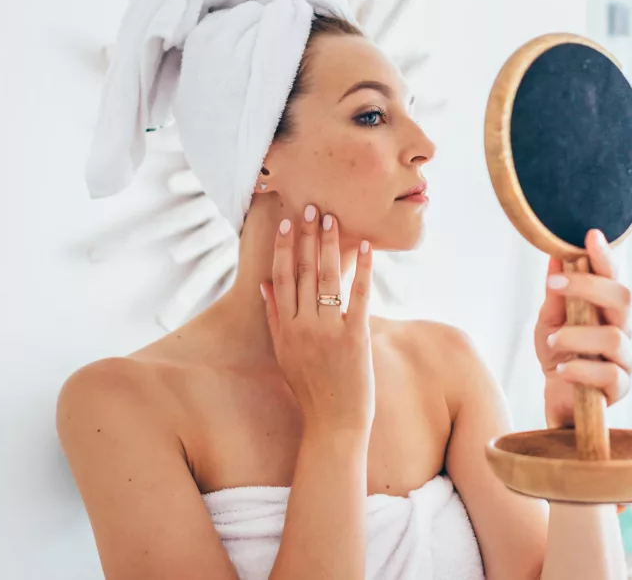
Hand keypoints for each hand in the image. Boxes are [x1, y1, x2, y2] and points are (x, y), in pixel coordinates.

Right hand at [260, 204, 374, 434]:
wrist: (333, 423)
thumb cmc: (310, 388)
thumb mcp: (283, 353)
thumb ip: (274, 317)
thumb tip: (264, 283)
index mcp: (284, 328)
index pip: (282, 277)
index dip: (285, 247)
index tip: (288, 222)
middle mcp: (303, 326)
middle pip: (304, 272)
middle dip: (308, 237)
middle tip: (313, 207)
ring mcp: (328, 331)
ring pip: (327, 278)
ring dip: (331, 245)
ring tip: (334, 219)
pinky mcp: (355, 337)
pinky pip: (359, 295)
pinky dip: (363, 270)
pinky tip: (366, 248)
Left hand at [534, 228, 631, 431]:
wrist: (556, 394)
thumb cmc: (556, 352)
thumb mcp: (548, 319)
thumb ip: (555, 292)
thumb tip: (554, 254)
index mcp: (607, 307)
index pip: (612, 276)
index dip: (604, 256)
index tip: (590, 235)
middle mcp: (622, 327)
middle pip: (622, 297)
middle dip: (588, 286)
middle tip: (556, 284)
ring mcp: (625, 358)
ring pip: (613, 337)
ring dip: (576, 335)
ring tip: (551, 341)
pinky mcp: (621, 387)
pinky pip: (610, 374)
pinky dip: (580, 368)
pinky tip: (561, 369)